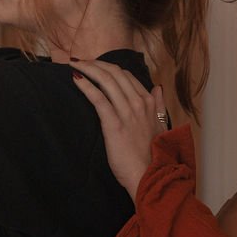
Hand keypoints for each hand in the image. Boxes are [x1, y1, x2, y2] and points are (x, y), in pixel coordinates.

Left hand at [72, 60, 171, 198]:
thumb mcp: (161, 126)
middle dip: (96, 63)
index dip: (109, 68)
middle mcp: (139, 103)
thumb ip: (159, 105)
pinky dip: (86, 85)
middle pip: (115, 73)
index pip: (127, 75)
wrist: (150, 175)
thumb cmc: (153, 155)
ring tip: (75, 65)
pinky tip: (76, 79)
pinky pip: (98, 98)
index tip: (96, 66)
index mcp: (149, 103)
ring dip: (88, 69)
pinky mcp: (114, 123)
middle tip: (81, 61)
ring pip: (106, 80)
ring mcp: (127, 112)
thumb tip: (158, 88)